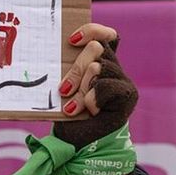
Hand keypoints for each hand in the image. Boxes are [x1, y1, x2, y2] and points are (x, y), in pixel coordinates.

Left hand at [53, 23, 137, 149]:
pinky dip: (92, 99)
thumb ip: (66, 72)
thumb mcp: (64, 90)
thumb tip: (48, 55)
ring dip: (81, 88)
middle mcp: (113, 67)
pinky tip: (87, 111)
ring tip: (72, 107)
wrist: (79, 144)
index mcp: (99, 62)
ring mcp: (121, 80)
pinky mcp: (127, 95)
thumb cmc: (68, 115)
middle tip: (63, 90)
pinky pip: (105, 86)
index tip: (71, 40)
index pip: (106, 35)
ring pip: (98, 67)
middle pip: (96, 48)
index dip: (91, 31)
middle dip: (76, 69)